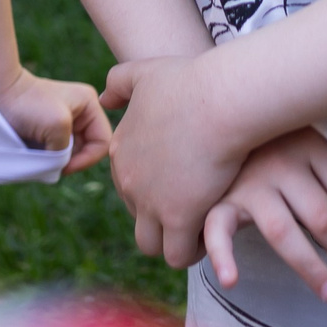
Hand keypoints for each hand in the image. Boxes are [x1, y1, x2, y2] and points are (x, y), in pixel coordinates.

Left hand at [0, 66, 113, 173]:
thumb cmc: (29, 104)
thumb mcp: (57, 126)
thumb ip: (67, 150)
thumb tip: (61, 166)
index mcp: (90, 105)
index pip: (103, 142)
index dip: (87, 159)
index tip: (64, 166)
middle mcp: (81, 112)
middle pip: (88, 149)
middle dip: (71, 159)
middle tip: (51, 162)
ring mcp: (66, 121)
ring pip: (72, 152)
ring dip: (58, 159)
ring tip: (41, 156)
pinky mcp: (50, 129)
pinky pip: (57, 150)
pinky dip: (48, 157)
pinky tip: (36, 154)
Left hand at [103, 54, 248, 268]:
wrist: (221, 99)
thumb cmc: (191, 80)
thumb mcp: (146, 71)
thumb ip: (119, 81)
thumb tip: (105, 99)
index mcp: (120, 150)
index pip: (128, 184)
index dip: (154, 187)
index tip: (181, 181)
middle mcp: (128, 179)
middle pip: (137, 216)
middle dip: (161, 217)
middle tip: (193, 206)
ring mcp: (150, 202)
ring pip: (151, 244)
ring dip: (173, 241)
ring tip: (201, 226)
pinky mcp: (178, 218)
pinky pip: (178, 255)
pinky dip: (192, 251)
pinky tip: (212, 232)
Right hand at [203, 128, 326, 302]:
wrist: (222, 121)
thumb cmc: (277, 142)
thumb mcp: (308, 143)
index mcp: (310, 145)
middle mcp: (280, 162)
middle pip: (323, 216)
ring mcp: (248, 183)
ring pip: (283, 232)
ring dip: (311, 267)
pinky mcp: (219, 200)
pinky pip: (219, 230)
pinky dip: (222, 256)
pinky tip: (232, 280)